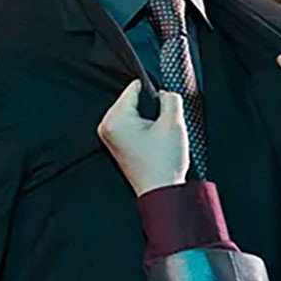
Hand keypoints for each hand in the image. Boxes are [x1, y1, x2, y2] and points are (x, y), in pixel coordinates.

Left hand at [97, 79, 189, 196]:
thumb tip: (164, 93)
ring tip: (157, 138)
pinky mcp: (116, 144)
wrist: (162, 192)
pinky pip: (131, 125)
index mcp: (115, 118)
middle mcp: (106, 126)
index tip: (163, 110)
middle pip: (133, 100)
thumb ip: (170, 98)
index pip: (135, 87)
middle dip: (150, 108)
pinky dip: (144, 129)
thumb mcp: (174, 122)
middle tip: (161, 128)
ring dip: (148, 119)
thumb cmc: (164, 163)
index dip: (154, 94)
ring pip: (134, 112)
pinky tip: (153, 143)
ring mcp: (109, 136)